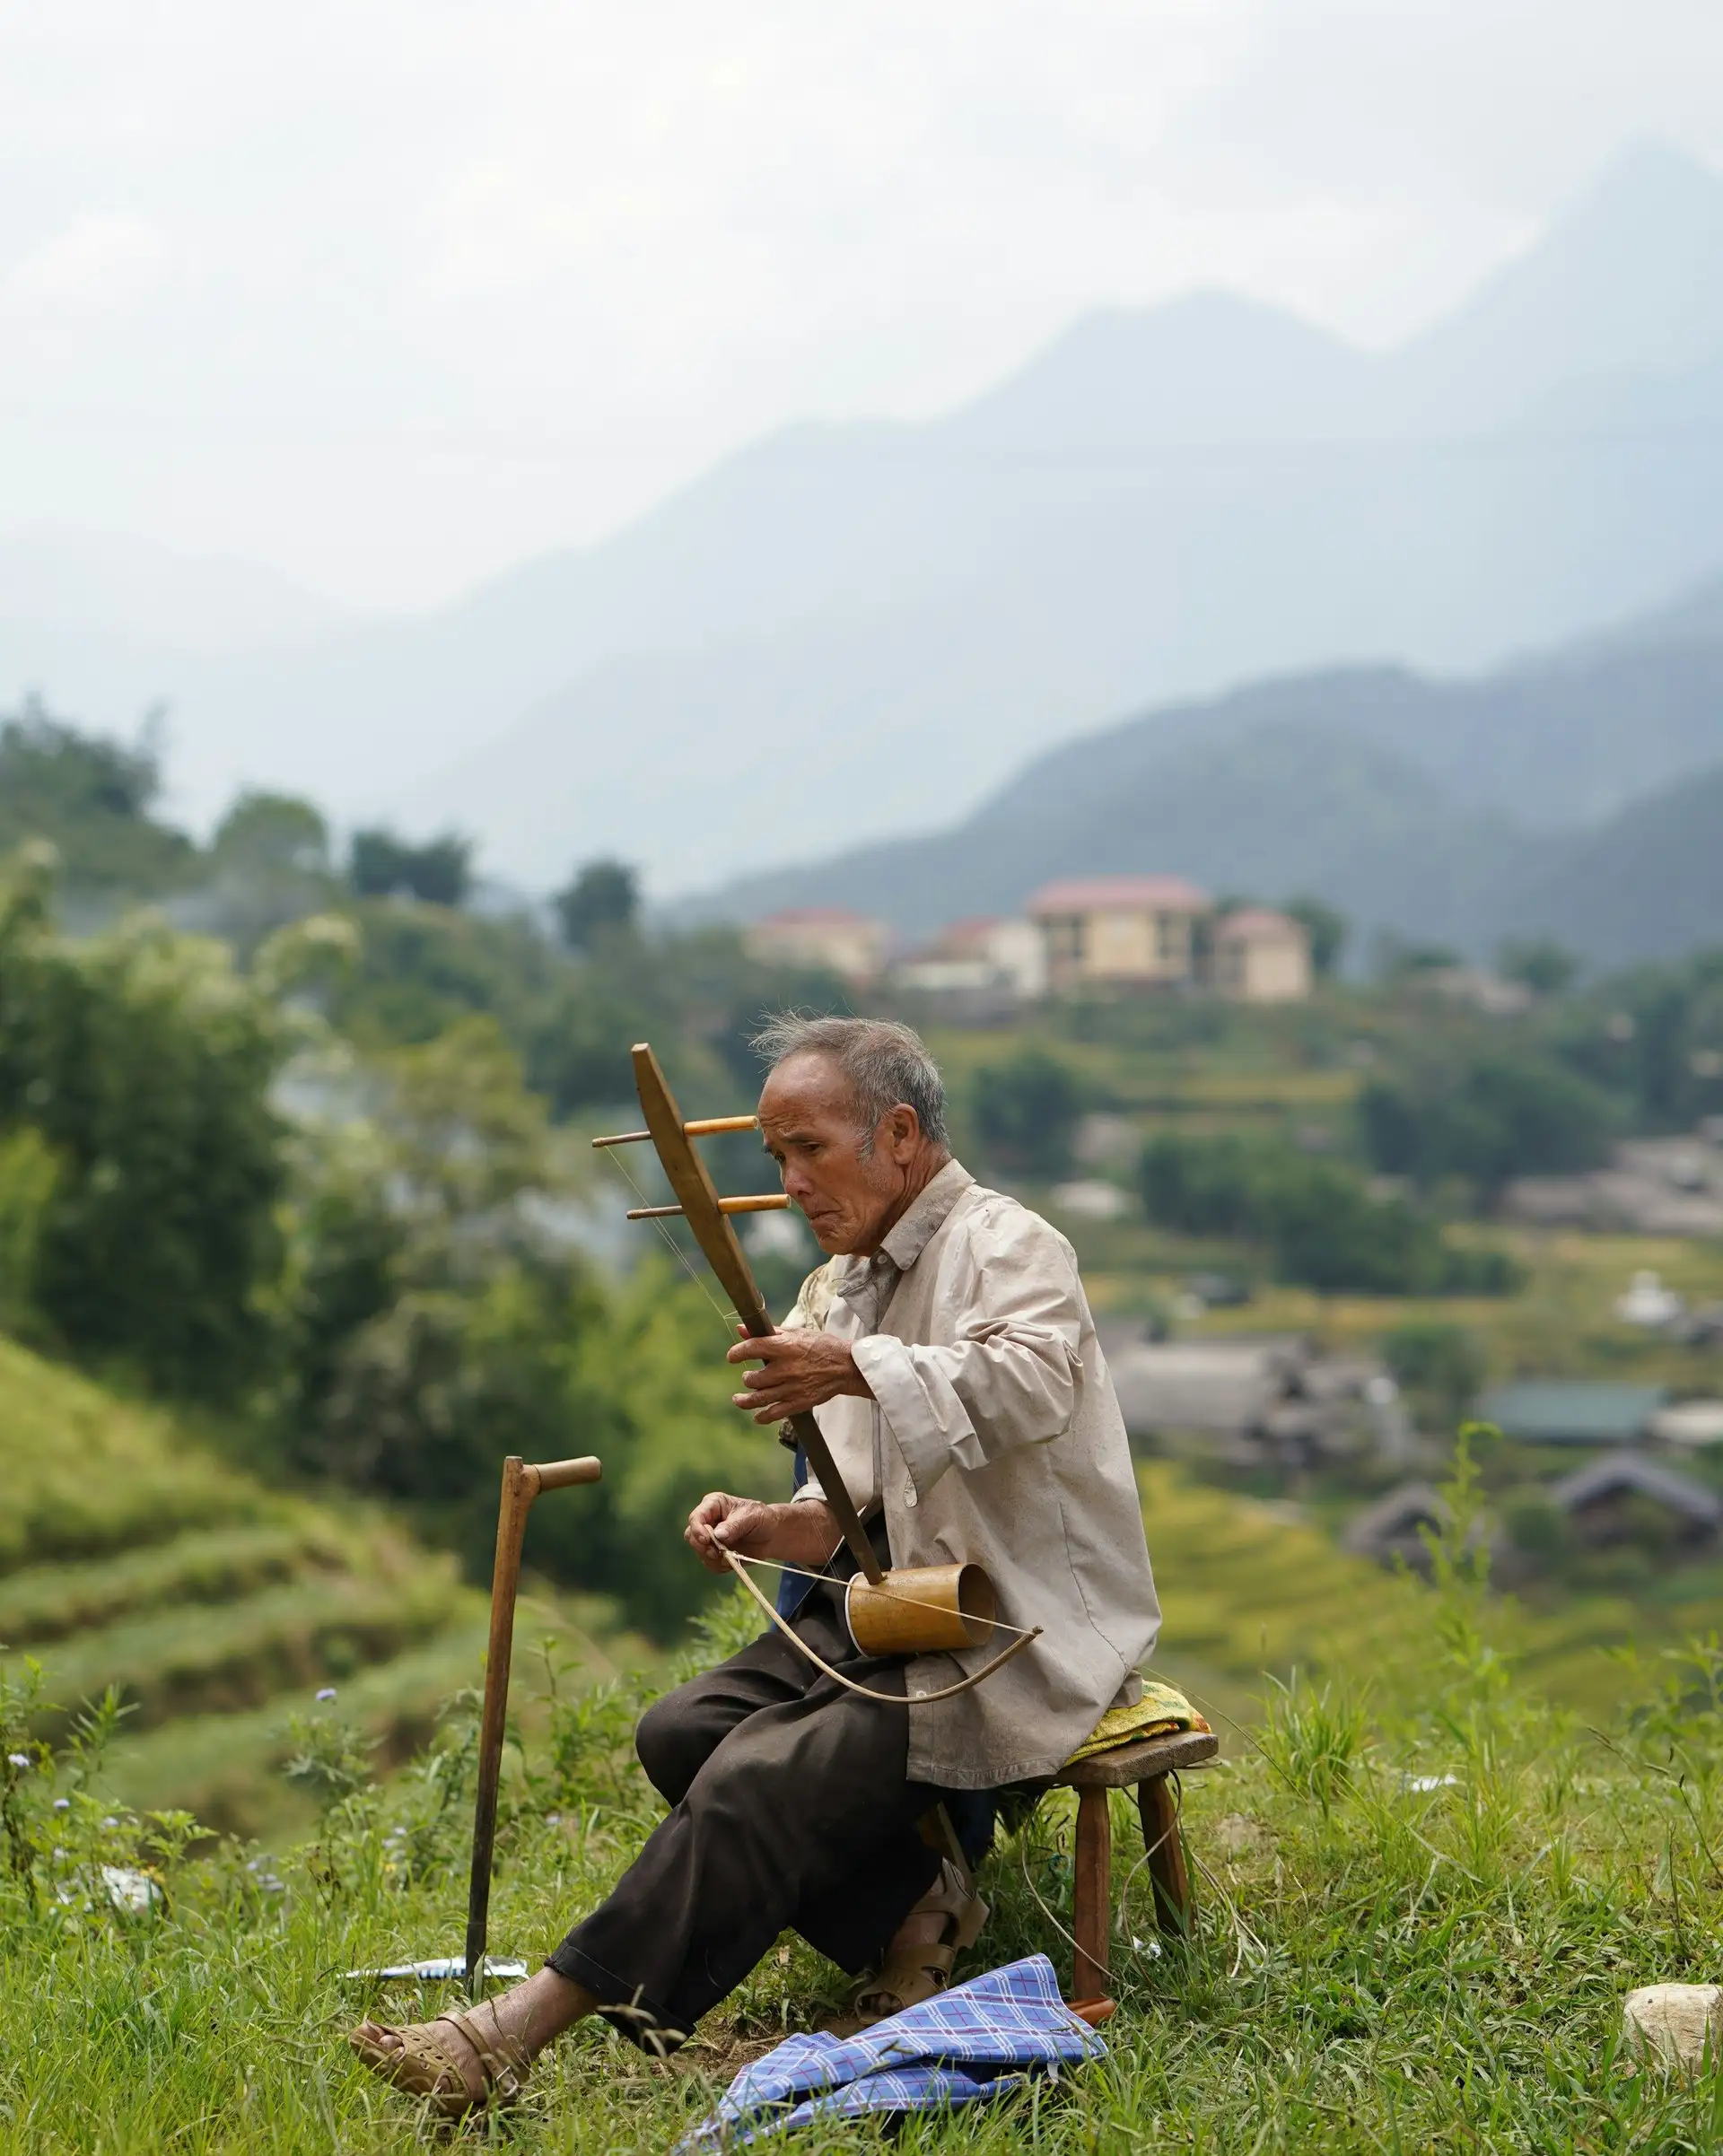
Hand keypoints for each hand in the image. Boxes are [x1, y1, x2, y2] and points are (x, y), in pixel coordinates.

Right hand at [684, 1491, 784, 1572]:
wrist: (771, 1535)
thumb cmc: (761, 1518)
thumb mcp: (752, 1517)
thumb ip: (735, 1525)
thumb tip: (718, 1535)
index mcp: (713, 1505)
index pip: (696, 1517)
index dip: (698, 1530)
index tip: (708, 1541)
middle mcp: (707, 1521)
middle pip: (691, 1536)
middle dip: (704, 1547)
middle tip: (719, 1553)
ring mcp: (709, 1538)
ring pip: (699, 1551)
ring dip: (714, 1558)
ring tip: (732, 1556)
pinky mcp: (714, 1553)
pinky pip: (709, 1564)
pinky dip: (720, 1566)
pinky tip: (734, 1560)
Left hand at [725, 1329, 872, 1424]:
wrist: (846, 1366)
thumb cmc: (820, 1346)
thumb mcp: (795, 1333)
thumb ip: (768, 1332)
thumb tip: (741, 1328)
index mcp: (784, 1347)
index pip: (751, 1348)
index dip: (736, 1353)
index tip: (732, 1357)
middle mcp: (785, 1369)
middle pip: (753, 1378)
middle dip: (747, 1378)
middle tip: (749, 1377)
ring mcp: (791, 1388)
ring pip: (758, 1399)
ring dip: (744, 1400)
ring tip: (738, 1399)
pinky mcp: (798, 1403)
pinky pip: (774, 1414)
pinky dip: (761, 1417)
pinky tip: (756, 1416)